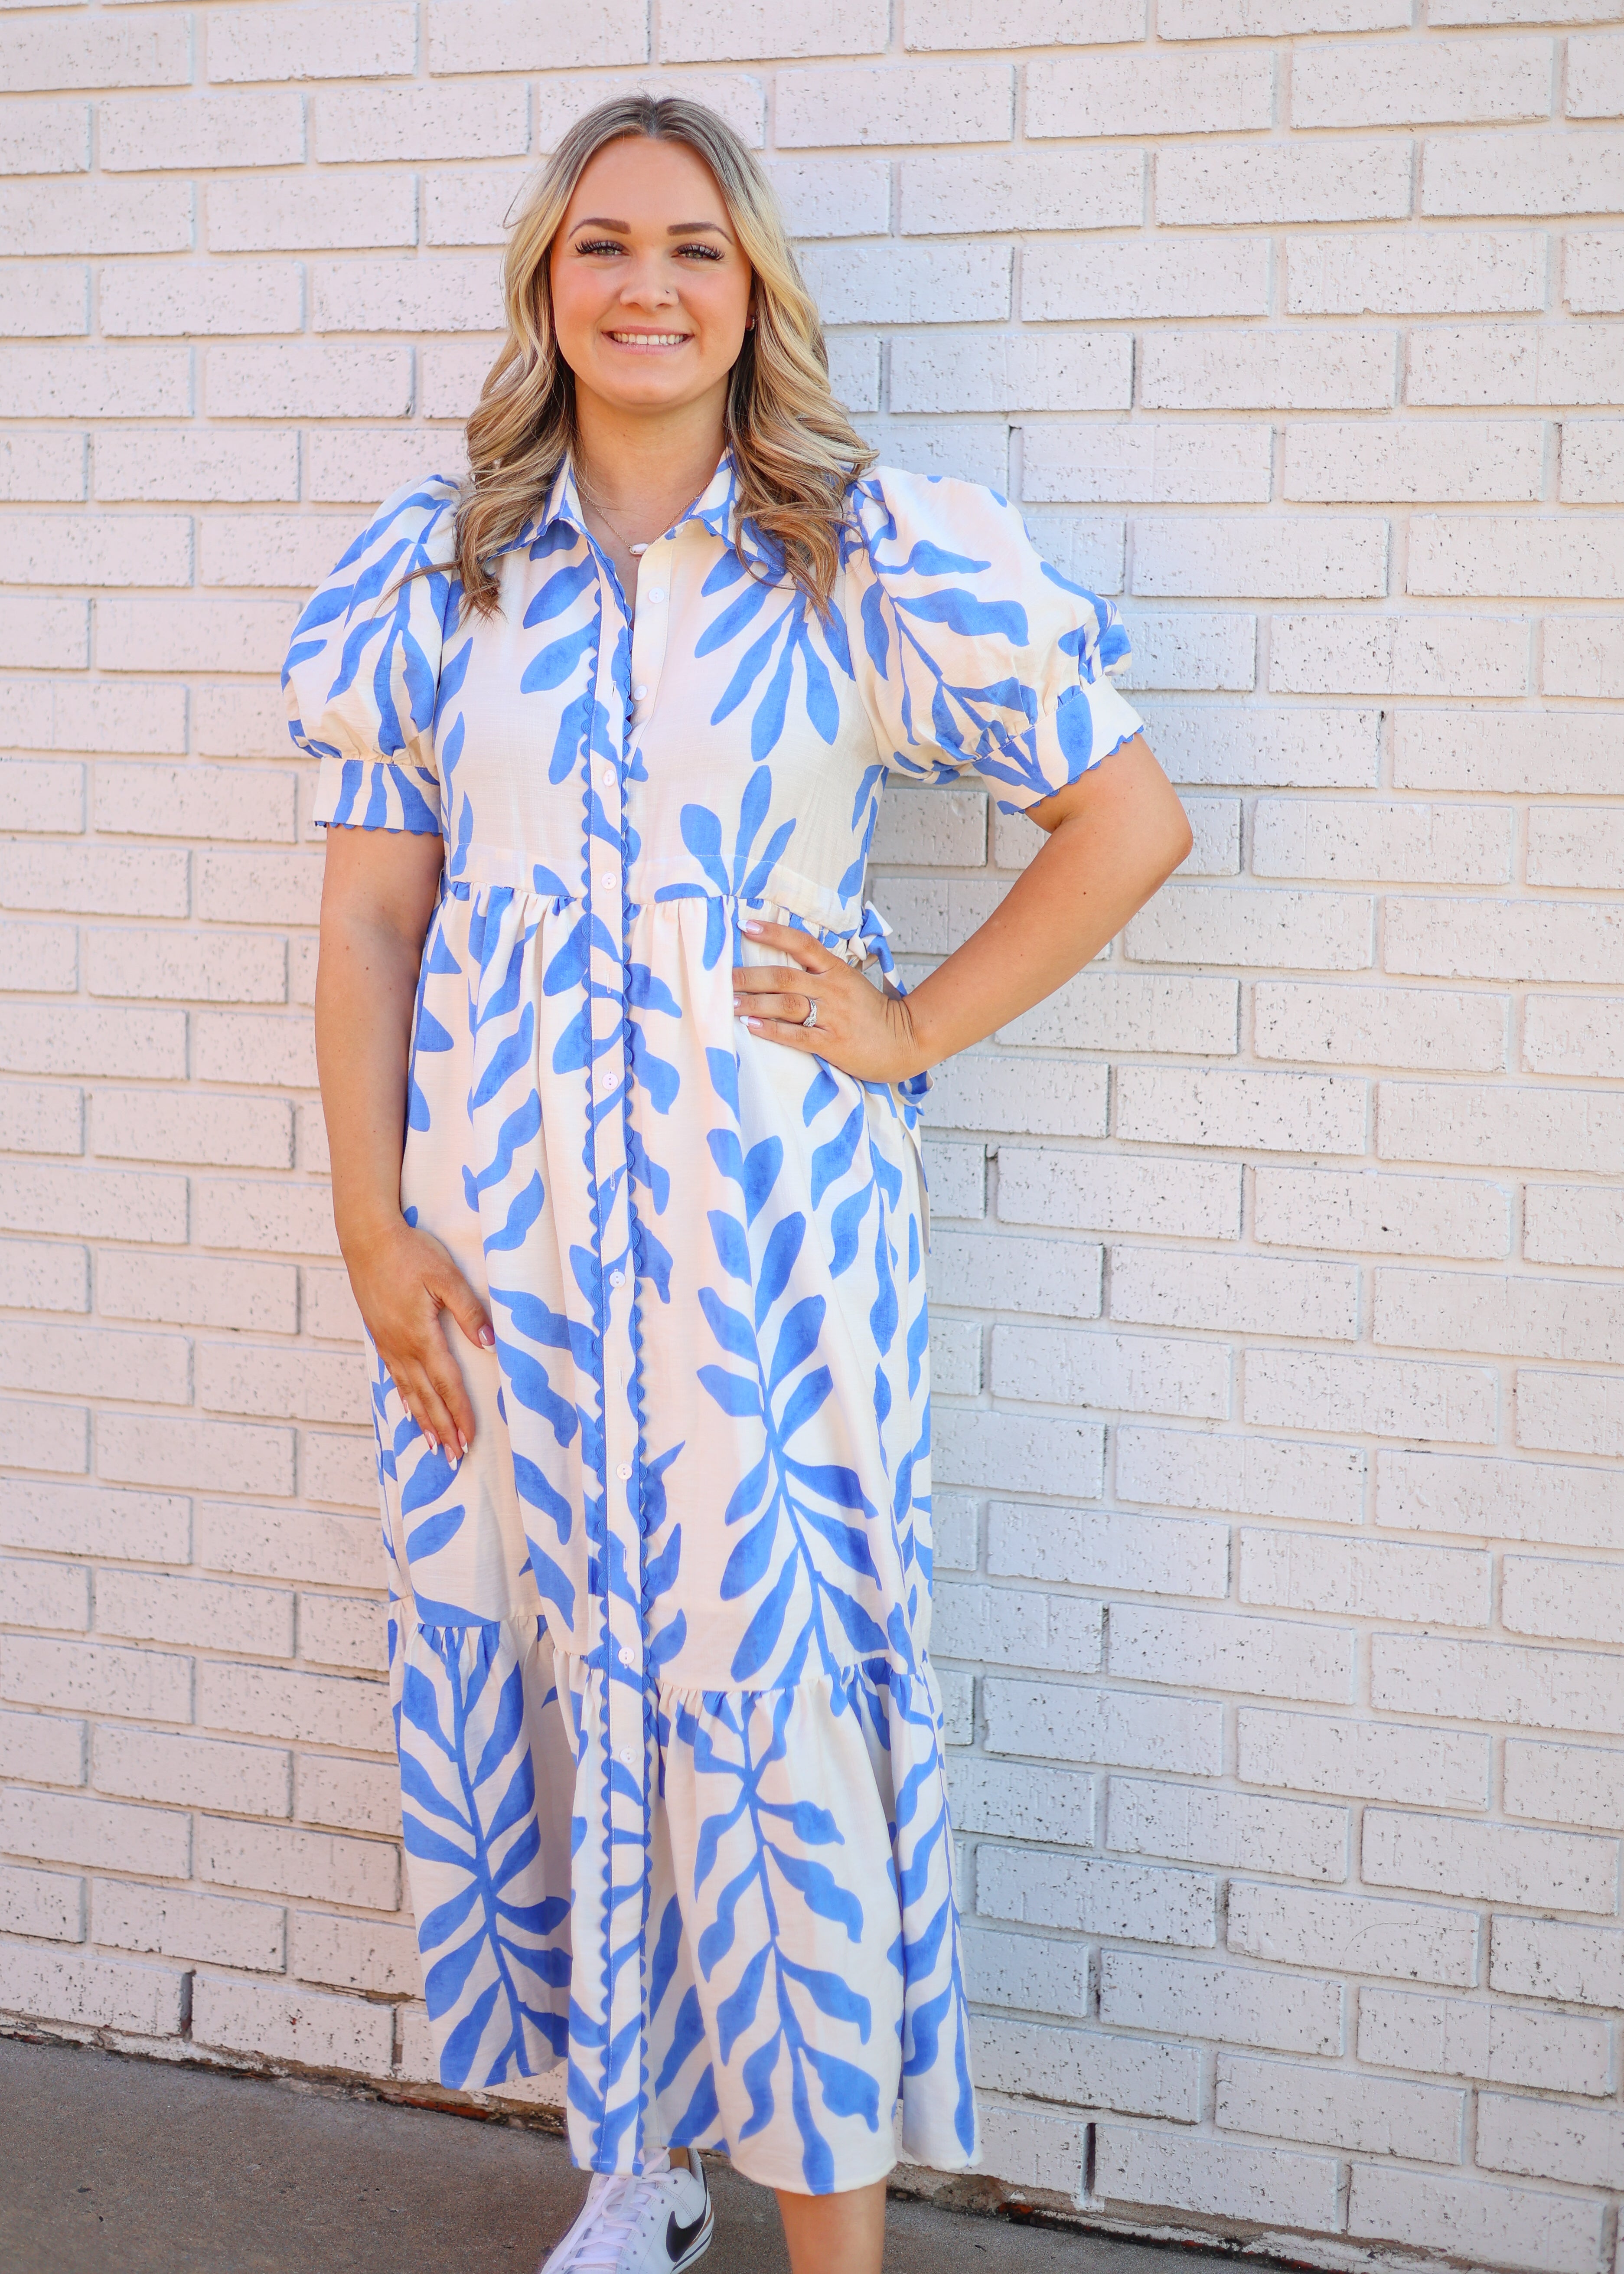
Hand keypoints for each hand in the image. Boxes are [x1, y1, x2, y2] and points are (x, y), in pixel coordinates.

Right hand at [340, 1216, 493, 1458]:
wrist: (367, 1239)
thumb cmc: (410, 1253)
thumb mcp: (446, 1277)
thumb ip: (469, 1312)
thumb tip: (488, 1345)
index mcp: (421, 1336)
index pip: (446, 1384)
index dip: (459, 1412)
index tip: (470, 1438)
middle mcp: (402, 1347)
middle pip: (427, 1397)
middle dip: (443, 1428)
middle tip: (456, 1457)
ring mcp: (388, 1343)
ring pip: (408, 1391)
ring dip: (424, 1420)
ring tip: (436, 1446)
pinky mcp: (380, 1335)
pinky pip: (394, 1376)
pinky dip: (404, 1397)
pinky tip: (408, 1408)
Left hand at [732, 917, 926, 1083]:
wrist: (904, 1041)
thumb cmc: (871, 1012)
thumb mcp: (849, 982)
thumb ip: (820, 971)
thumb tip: (784, 960)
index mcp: (836, 970)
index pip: (802, 943)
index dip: (773, 933)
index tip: (745, 926)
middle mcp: (831, 989)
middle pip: (784, 976)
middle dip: (749, 976)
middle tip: (723, 977)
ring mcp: (832, 1016)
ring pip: (786, 1004)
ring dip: (754, 1003)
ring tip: (729, 1003)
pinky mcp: (832, 1043)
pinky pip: (796, 1036)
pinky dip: (772, 1031)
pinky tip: (751, 1027)